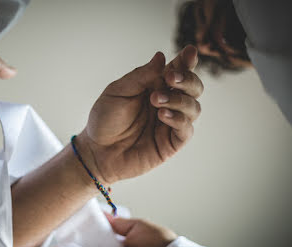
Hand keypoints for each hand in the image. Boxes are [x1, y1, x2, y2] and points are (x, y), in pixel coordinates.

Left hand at [77, 45, 202, 183]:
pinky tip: (162, 115)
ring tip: (156, 100)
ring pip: (194, 107)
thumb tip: (161, 56)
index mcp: (156, 86)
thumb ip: (140, 76)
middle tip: (170, 78)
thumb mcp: (117, 92)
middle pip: (194, 87)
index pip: (178, 70)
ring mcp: (171, 123)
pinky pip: (186, 129)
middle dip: (187, 79)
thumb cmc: (105, 119)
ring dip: (179, 100)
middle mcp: (168, 102)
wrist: (96, 150)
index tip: (190, 52)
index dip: (187, 61)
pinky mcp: (171, 143)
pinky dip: (178, 119)